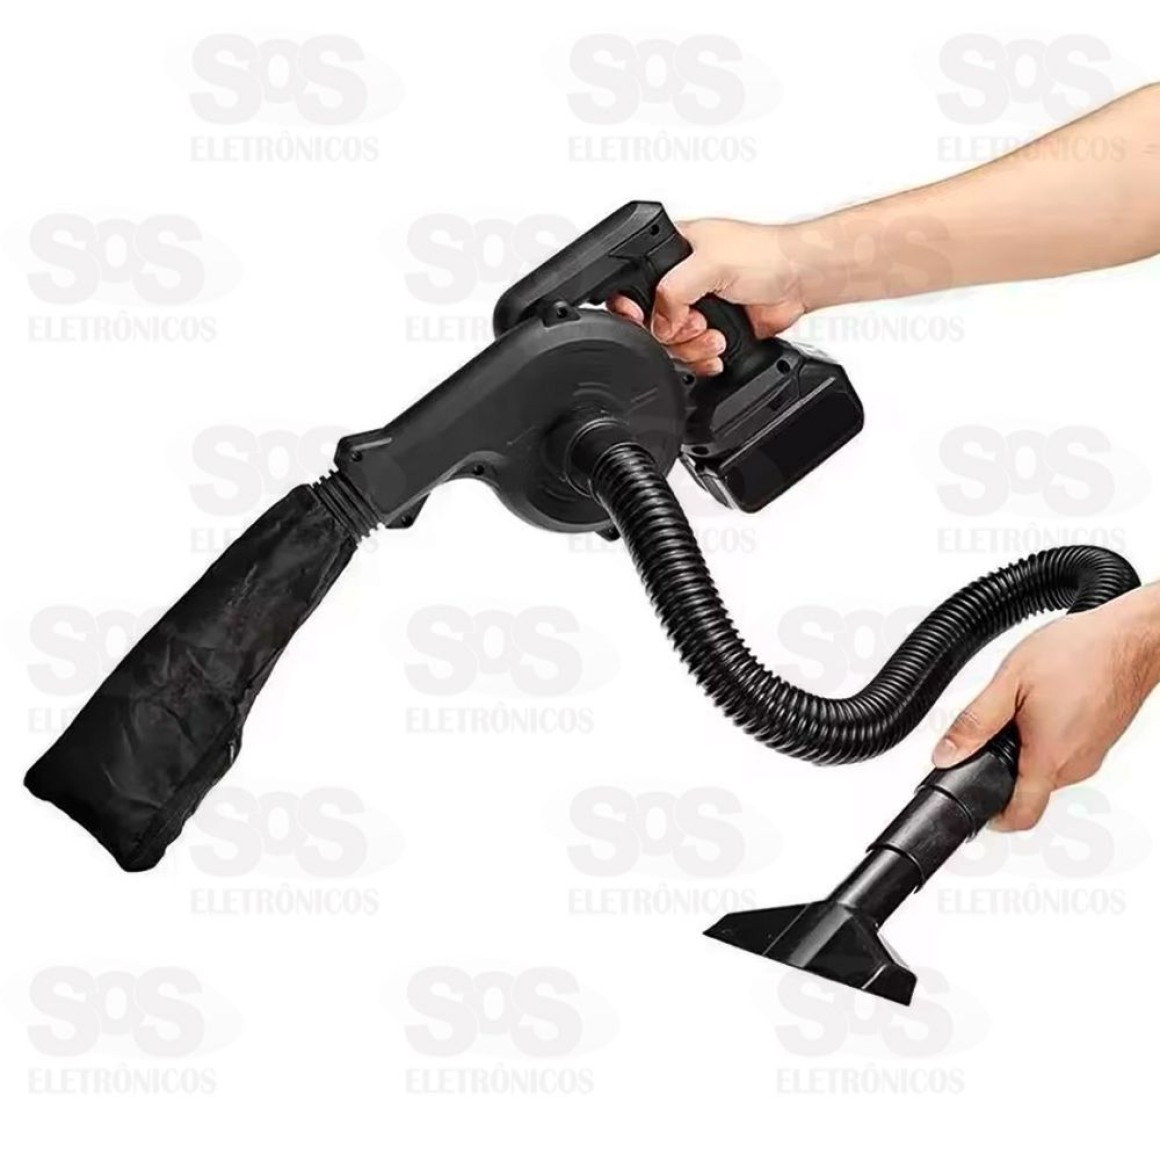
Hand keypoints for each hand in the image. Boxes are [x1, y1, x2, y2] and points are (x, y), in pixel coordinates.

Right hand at [607, 219, 807, 375]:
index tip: (648, 318)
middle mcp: (681, 280)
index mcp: (672, 252)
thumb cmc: (766, 255)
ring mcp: (697, 307)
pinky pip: (693, 355)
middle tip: (696, 322)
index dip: (634, 307)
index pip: (633, 284)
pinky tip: (721, 346)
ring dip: (694, 346)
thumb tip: (659, 323)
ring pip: (672, 343)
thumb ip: (673, 291)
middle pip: (652, 322)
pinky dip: (704, 358)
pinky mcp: (712, 330)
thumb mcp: (710, 264)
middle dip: (674, 332)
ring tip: (716, 333)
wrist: (801, 280)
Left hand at [932, 585, 1159, 829]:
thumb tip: (946, 753)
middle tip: (991, 733)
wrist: (1131, 638)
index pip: (1022, 815)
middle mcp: (1076, 764)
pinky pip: (1067, 753)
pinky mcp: (1100, 742)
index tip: (975, 806)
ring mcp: (1092, 755)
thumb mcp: (1010, 682)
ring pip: (1048, 770)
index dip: (994, 819)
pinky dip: (1048, 739)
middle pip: (1031, 790)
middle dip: (1004, 767)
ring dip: (1027, 751)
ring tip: (1020, 711)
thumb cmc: (1081, 652)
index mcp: (1050, 755)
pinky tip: (1044, 705)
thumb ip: (975, 722)